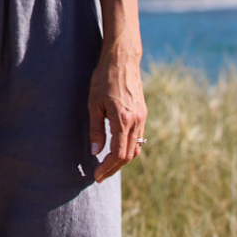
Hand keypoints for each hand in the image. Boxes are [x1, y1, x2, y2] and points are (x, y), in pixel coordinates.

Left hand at [88, 46, 146, 181]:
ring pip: (135, 148)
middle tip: (100, 176)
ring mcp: (142, 117)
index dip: (107, 167)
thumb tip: (96, 152)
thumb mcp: (93, 104)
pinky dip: (128, 148)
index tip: (96, 175)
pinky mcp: (143, 113)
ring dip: (122, 160)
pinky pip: (138, 137)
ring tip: (107, 167)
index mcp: (123, 120)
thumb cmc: (104, 79)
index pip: (118, 154)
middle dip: (114, 168)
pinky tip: (117, 150)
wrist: (122, 60)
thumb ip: (95, 130)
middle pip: (128, 155)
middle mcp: (136, 121)